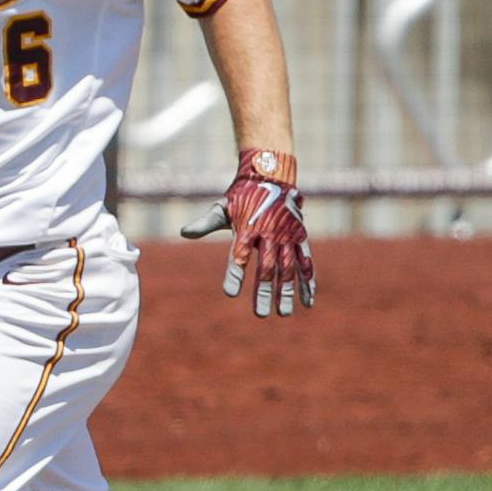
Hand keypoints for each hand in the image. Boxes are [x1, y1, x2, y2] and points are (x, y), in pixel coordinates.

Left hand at [180, 147, 316, 318]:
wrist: (270, 175)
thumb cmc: (242, 196)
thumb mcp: (222, 208)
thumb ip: (205, 223)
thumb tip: (183, 233)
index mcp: (246, 228)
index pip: (238, 255)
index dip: (235, 274)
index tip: (230, 293)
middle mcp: (268, 233)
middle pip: (267, 268)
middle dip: (264, 293)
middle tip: (261, 315)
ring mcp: (286, 236)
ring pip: (289, 268)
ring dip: (287, 292)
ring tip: (285, 313)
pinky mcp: (299, 236)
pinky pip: (306, 261)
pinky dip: (308, 280)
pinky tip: (308, 300)